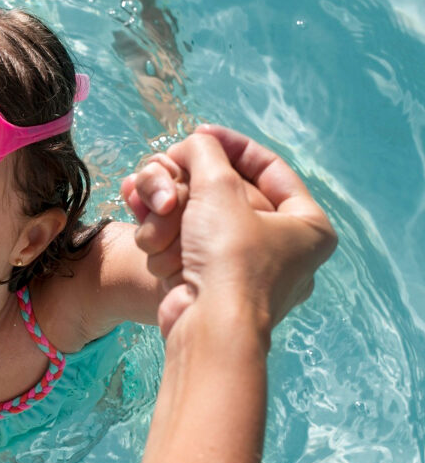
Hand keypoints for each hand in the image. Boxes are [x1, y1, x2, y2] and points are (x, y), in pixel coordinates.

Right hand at [123, 126, 336, 337]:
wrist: (208, 328)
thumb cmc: (228, 258)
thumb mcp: (217, 189)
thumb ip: (206, 154)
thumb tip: (196, 143)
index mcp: (308, 226)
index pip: (269, 167)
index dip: (230, 145)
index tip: (199, 133)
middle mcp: (285, 252)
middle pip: (229, 196)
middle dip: (190, 184)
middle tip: (168, 169)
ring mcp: (249, 275)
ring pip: (203, 224)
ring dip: (173, 214)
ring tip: (155, 211)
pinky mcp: (216, 292)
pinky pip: (191, 252)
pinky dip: (169, 243)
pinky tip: (153, 240)